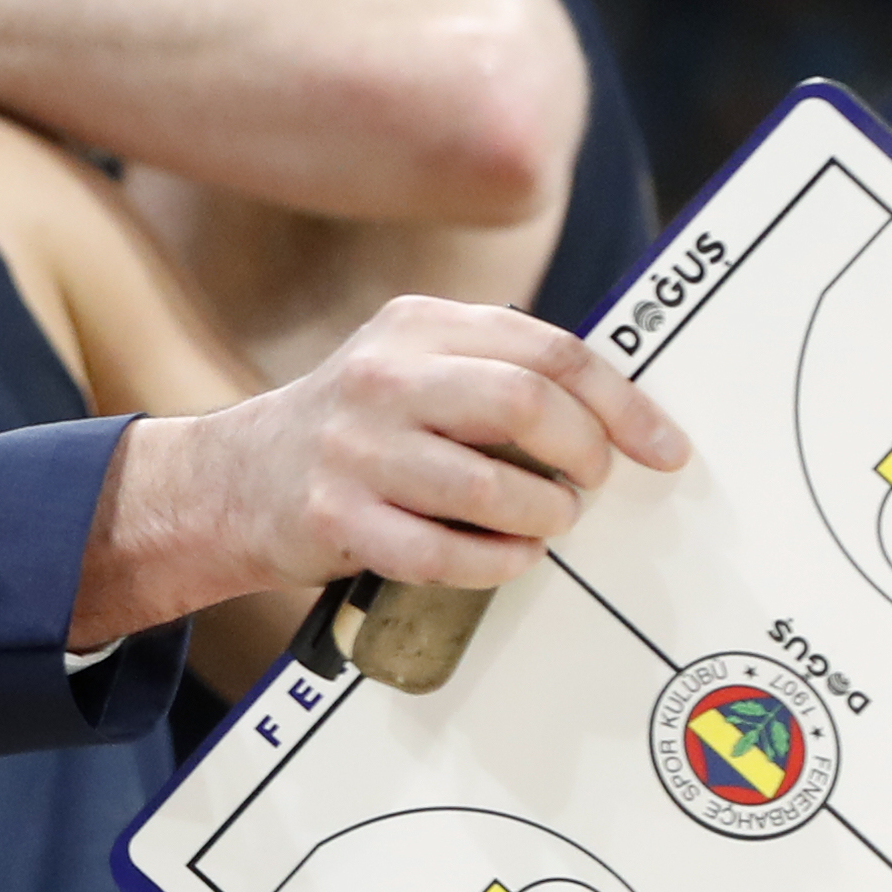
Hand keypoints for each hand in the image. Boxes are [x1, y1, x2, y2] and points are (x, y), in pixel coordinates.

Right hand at [73, 294, 685, 642]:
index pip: (547, 350)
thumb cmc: (353, 431)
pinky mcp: (335, 520)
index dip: (621, 403)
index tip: (661, 447)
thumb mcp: (411, 365)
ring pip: (491, 487)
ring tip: (548, 522)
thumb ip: (495, 369)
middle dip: (582, 453)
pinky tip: (510, 558)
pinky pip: (445, 554)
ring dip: (544, 515)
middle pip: (523, 404)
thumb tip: (615, 411)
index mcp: (416, 327)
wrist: (230, 481)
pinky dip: (497, 563)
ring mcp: (354, 450)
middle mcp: (382, 378)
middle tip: (589, 482)